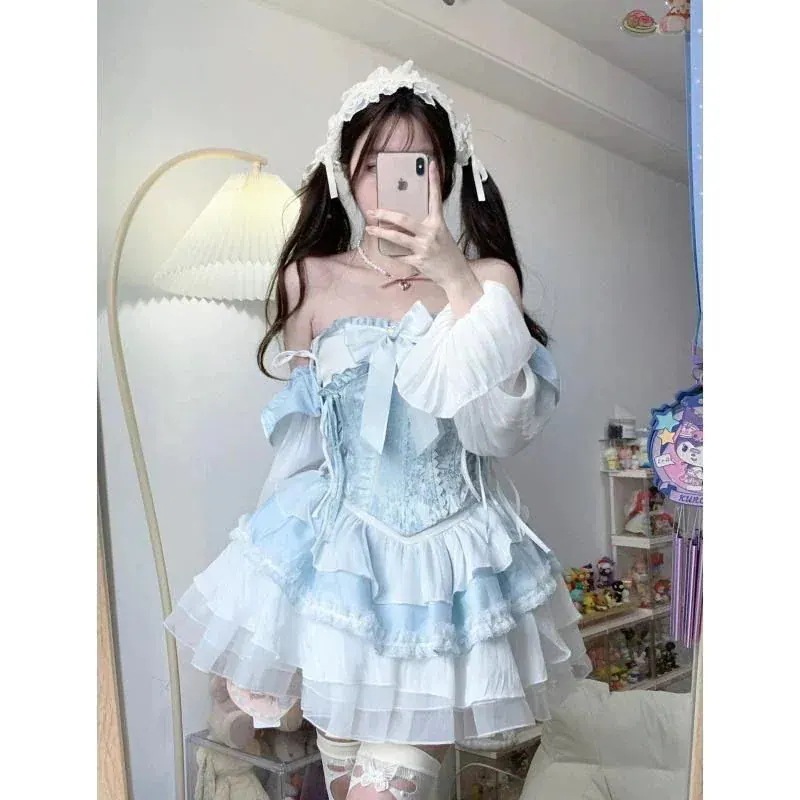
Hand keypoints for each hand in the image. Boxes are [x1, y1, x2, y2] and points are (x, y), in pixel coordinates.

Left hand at [364, 161, 472, 288]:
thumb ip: (426, 226)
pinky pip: (400, 255)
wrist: (455, 275)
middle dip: (385, 215)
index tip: (430, 166)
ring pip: (397, 237)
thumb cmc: (447, 254)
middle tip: (373, 211)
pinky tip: (385, 250)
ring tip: (369, 229)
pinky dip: (392, 253)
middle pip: (404, 219)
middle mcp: (431, 233)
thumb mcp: (441, 235)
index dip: (433, 181)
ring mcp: (424, 247)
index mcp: (438, 223)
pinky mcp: (418, 260)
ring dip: (380, 233)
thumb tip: (406, 220)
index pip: (435, 198)